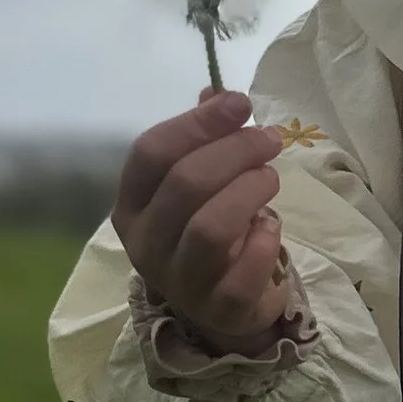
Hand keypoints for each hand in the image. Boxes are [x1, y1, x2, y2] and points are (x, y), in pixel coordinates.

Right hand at [113, 87, 293, 352]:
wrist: (223, 307)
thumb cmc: (208, 230)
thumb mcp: (197, 184)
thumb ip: (202, 139)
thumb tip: (217, 92)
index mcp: (132, 205)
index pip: (151, 152)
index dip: (197, 122)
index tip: (239, 103)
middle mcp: (145, 243)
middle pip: (186, 183)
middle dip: (236, 150)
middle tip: (269, 140)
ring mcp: (179, 280)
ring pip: (211, 226)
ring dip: (250, 190)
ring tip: (270, 179)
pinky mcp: (218, 309)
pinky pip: (243, 271)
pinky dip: (265, 241)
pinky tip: (270, 227)